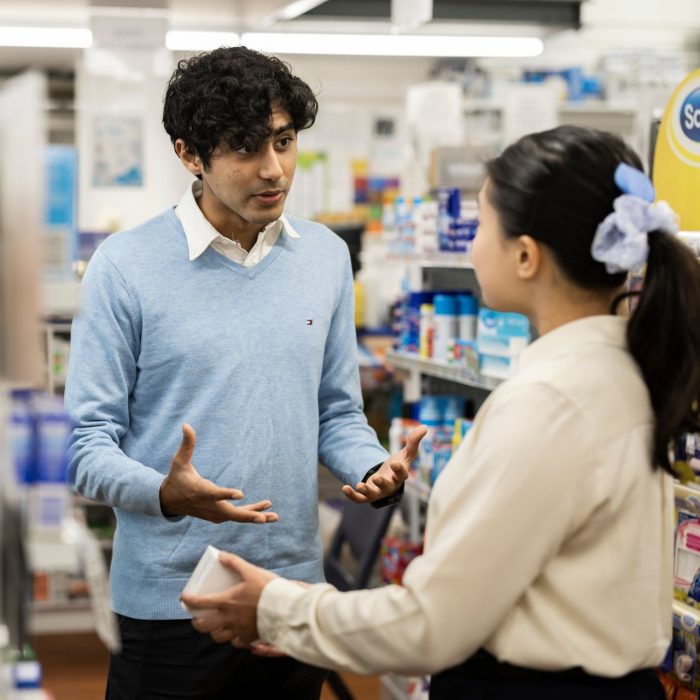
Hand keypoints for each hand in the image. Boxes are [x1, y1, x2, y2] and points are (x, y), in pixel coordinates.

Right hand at [160, 424, 278, 523]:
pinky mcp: (219, 516)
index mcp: (199, 491)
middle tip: (263, 518)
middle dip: (247, 516)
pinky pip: (238, 516)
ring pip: (237, 517)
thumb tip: (186, 424)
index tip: (241, 494)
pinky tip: (267, 509)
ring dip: (255, 515)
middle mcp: (209, 505)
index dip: (226, 495)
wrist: (170, 501)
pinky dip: (252, 513)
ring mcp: (214, 513)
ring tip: (274, 515)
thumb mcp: (179, 460)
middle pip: (230, 513)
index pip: (214, 494)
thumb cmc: (177, 477)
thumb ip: (187, 444)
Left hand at [181, 551, 276, 646]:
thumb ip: (234, 562)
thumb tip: (220, 555)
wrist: (285, 609)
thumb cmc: (267, 589)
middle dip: (197, 622)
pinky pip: (236, 642)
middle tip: (197, 616)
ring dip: (213, 631)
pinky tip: (235, 633)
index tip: (184, 597)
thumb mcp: (250, 571)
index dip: (188, 600)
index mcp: (226, 602)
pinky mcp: (249, 637)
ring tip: (215, 625)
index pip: (199, 603)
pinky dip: (233, 638)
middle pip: (204, 626)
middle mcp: (228, 619)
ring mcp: (238, 630)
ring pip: (218, 636)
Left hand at [342, 425, 427, 503]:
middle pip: (388, 486)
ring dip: (366, 491)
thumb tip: (425, 427)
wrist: (388, 477)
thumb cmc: (399, 464)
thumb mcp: (406, 453)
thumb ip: (414, 441)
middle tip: (377, 477)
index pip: (402, 474)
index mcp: (400, 476)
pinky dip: (352, 495)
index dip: (399, 469)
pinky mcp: (367, 495)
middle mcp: (390, 485)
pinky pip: (360, 499)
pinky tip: (344, 487)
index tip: (395, 463)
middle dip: (382, 483)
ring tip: (359, 484)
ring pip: (373, 495)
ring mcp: (378, 491)